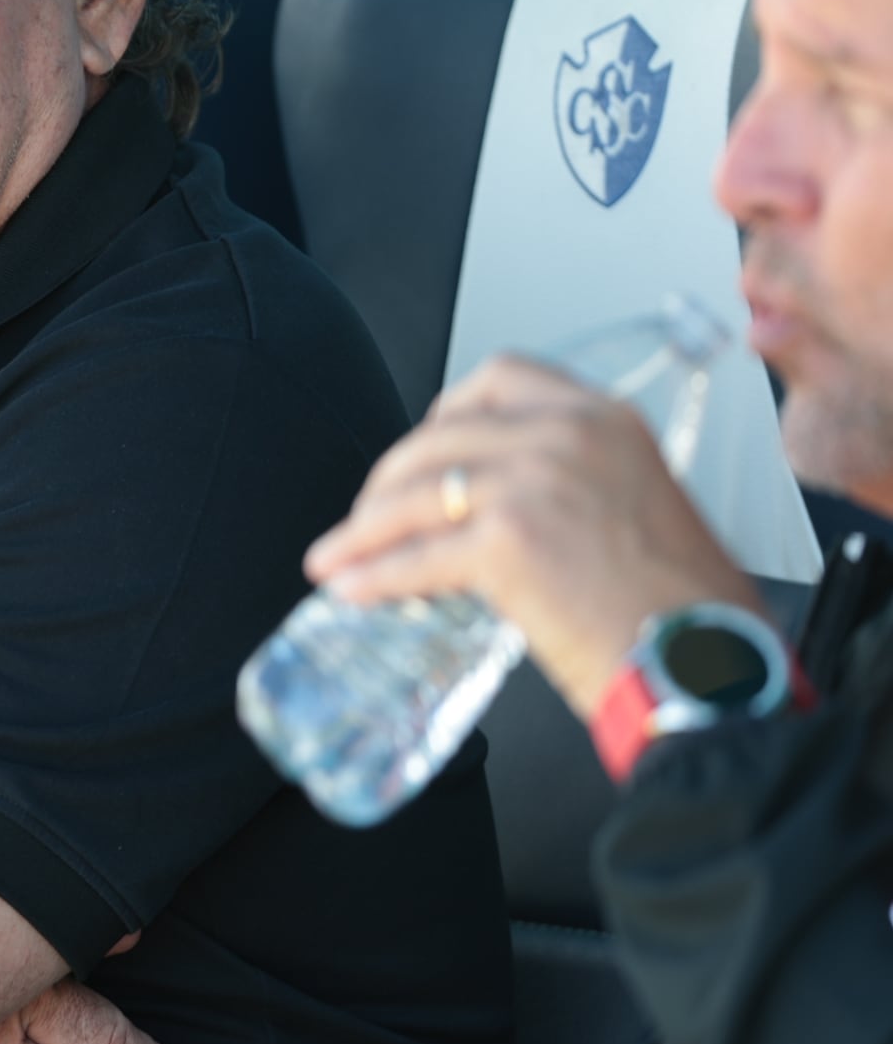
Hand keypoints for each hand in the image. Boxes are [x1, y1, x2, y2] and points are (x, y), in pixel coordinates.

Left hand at [303, 354, 764, 718]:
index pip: (500, 378)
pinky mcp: (507, 541)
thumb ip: (573, 483)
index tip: (420, 451)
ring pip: (415, 495)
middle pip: (439, 436)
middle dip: (390, 480)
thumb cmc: (684, 608)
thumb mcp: (638, 505)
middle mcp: (569, 434)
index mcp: (606, 418)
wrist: (708, 665)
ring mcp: (534, 482)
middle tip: (368, 517)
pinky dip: (374, 575)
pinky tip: (352, 590)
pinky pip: (417, 556)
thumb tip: (496, 509)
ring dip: (363, 530)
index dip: (444, 414)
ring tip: (336, 558)